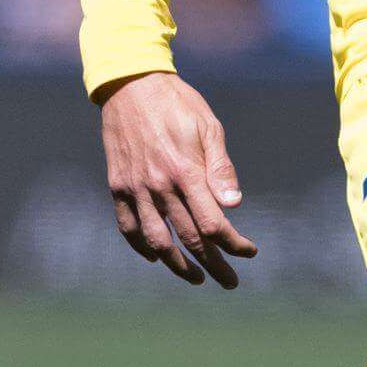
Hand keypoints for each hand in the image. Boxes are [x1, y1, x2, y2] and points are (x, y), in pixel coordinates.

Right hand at [97, 71, 258, 286]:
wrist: (130, 85)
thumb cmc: (177, 104)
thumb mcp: (208, 127)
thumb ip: (220, 169)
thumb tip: (234, 205)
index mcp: (186, 171)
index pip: (213, 224)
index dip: (234, 244)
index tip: (249, 252)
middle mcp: (159, 185)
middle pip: (189, 239)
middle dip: (213, 265)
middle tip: (229, 282)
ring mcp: (135, 188)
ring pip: (157, 242)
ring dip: (177, 266)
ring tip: (195, 278)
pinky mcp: (118, 186)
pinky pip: (127, 227)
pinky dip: (141, 247)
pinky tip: (157, 257)